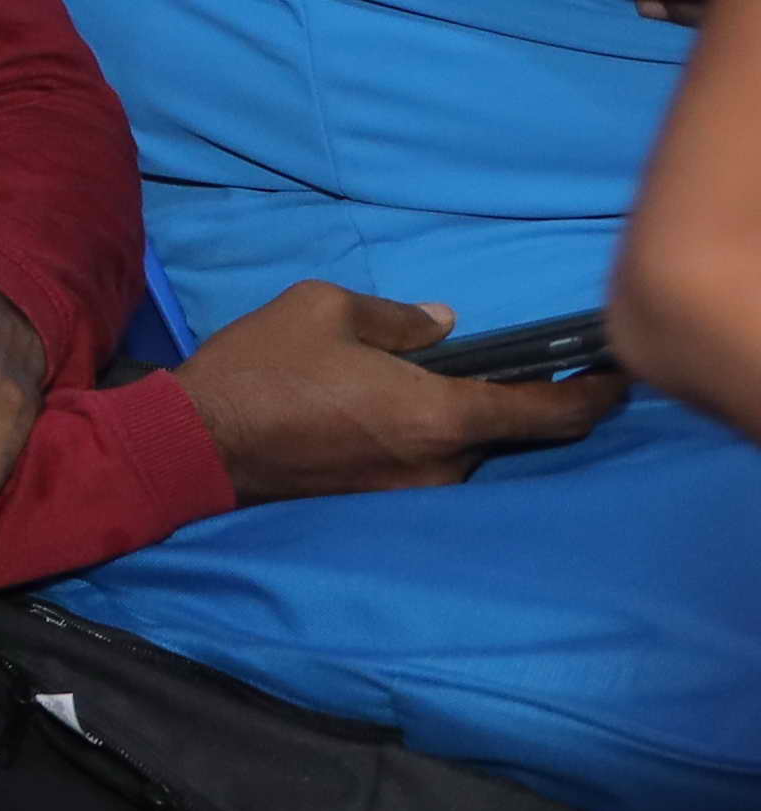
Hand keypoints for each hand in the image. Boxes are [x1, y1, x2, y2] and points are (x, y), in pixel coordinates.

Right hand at [174, 278, 620, 499]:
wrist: (193, 444)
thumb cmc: (262, 369)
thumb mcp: (325, 309)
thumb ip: (398, 318)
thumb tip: (441, 325)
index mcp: (441, 414)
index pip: (548, 414)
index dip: (593, 396)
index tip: (618, 378)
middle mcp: (440, 464)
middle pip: (501, 431)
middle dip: (501, 398)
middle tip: (479, 360)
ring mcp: (408, 490)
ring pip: (458, 447)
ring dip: (452, 418)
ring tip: (410, 382)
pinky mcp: (375, 500)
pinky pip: (422, 462)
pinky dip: (419, 435)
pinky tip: (377, 410)